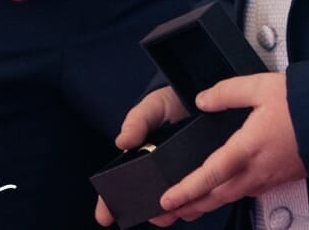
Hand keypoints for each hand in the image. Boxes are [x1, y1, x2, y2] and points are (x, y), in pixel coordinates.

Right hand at [94, 87, 189, 226]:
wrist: (198, 92)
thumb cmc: (168, 102)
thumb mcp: (150, 109)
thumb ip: (136, 123)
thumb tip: (122, 142)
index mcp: (138, 158)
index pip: (120, 184)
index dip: (110, 202)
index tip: (105, 217)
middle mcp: (158, 171)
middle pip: (150, 197)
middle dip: (151, 211)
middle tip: (157, 216)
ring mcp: (180, 173)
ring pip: (175, 198)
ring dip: (176, 208)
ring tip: (179, 210)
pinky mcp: (203, 171)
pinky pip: (199, 189)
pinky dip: (199, 198)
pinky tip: (200, 200)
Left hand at [149, 73, 305, 224]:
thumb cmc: (305, 105)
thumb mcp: (263, 87)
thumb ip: (228, 92)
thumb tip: (202, 99)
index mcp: (247, 148)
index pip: (209, 176)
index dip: (185, 190)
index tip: (166, 199)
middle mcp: (256, 170)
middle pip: (215, 196)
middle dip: (187, 206)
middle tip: (162, 213)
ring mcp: (268, 178)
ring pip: (230, 197)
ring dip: (204, 205)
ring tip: (184, 209)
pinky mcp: (278, 177)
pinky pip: (246, 192)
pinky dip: (226, 197)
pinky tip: (222, 192)